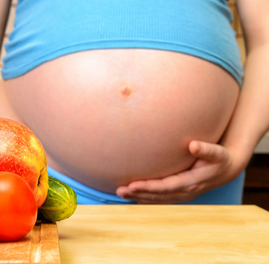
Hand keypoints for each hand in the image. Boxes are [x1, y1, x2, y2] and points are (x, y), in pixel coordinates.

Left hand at [116, 140, 240, 203]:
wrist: (226, 170)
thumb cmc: (220, 159)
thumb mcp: (217, 153)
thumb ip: (206, 149)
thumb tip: (193, 144)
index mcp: (191, 182)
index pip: (165, 186)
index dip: (148, 187)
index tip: (132, 185)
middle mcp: (185, 192)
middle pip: (157, 195)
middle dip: (138, 193)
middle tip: (119, 190)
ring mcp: (181, 195)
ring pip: (156, 199)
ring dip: (138, 197)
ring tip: (120, 193)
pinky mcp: (178, 194)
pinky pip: (159, 199)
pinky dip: (145, 199)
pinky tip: (132, 196)